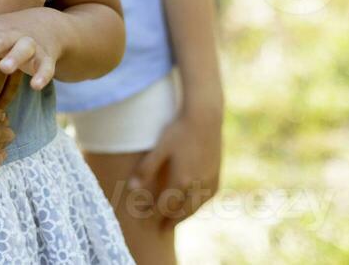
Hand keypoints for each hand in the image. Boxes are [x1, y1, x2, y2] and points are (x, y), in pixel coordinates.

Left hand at [0, 10, 62, 90]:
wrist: (43, 24)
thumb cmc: (0, 29)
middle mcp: (6, 35)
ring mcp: (28, 43)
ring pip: (22, 48)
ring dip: (14, 57)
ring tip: (5, 68)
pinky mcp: (46, 54)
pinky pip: (46, 64)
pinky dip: (43, 74)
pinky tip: (36, 86)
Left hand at [127, 107, 222, 226]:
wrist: (205, 117)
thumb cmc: (178, 130)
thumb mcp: (159, 148)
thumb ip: (145, 169)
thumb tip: (132, 189)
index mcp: (180, 180)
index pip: (165, 206)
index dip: (155, 214)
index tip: (146, 219)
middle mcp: (197, 185)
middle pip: (182, 211)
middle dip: (171, 221)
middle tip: (162, 230)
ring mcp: (209, 180)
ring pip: (196, 206)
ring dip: (185, 215)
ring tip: (176, 220)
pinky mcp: (217, 174)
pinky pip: (208, 197)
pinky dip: (198, 205)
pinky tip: (194, 204)